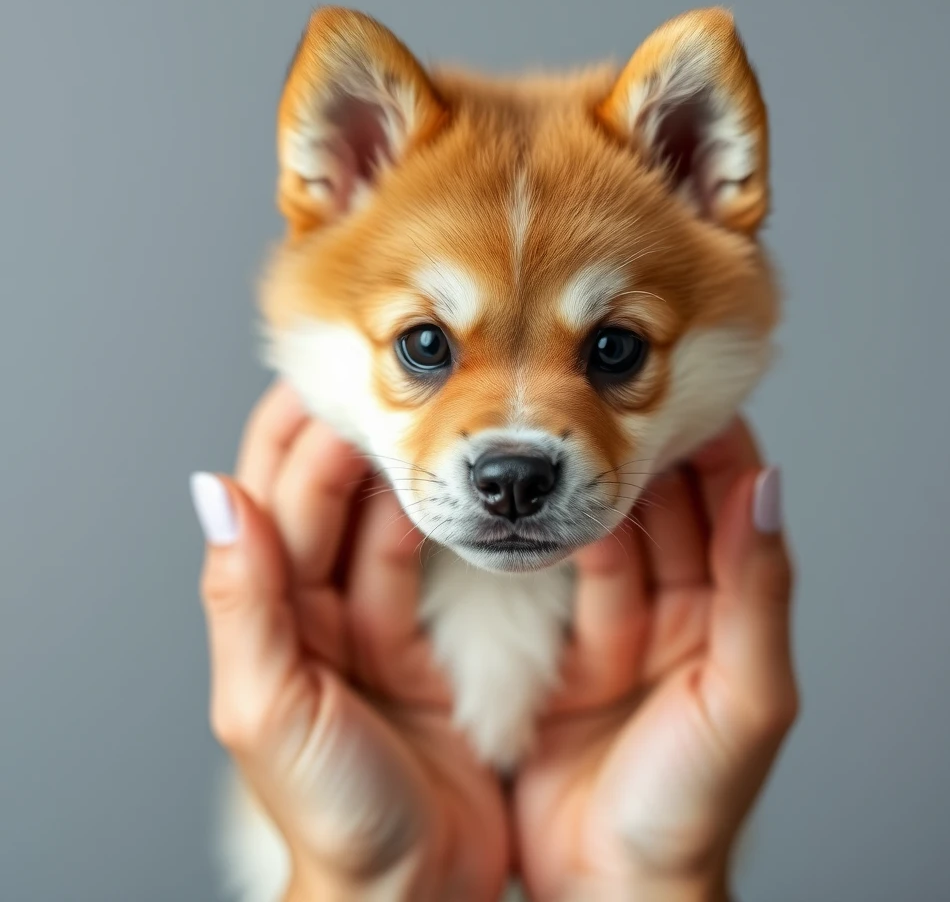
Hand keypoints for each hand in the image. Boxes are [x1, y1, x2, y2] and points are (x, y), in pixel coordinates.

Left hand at [194, 382, 508, 900]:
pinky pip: (429, 560)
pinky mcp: (432, 639)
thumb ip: (244, 602)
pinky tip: (460, 481)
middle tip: (399, 376)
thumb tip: (214, 495)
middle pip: (327, 495)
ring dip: (399, 463)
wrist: (418, 889)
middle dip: (353, 431)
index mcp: (270, 617)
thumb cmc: (337, 816)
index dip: (293, 433)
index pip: (272, 498)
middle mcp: (315, 610)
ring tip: (432, 410)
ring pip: (380, 517)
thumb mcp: (274, 708)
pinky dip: (440, 515)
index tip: (330, 373)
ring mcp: (374, 621)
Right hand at [514, 420, 798, 901]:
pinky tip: (524, 494)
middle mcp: (677, 608)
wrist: (607, 886)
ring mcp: (614, 623)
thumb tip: (768, 488)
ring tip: (559, 421)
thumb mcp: (743, 696)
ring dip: (585, 479)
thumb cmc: (690, 805)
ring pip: (605, 528)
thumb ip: (758, 591)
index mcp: (731, 613)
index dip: (713, 437)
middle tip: (604, 382)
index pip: (730, 499)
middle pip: (664, 502)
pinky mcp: (559, 645)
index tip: (685, 377)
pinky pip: (555, 573)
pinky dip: (543, 531)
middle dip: (639, 443)